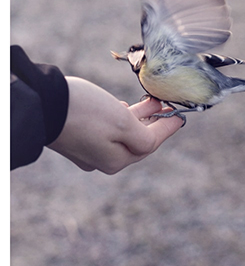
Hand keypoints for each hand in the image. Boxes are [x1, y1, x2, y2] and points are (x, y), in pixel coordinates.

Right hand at [48, 77, 182, 172]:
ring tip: (148, 103)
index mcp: (117, 161)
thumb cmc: (84, 112)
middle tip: (166, 107)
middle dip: (152, 123)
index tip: (181, 116)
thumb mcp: (122, 122)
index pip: (151, 144)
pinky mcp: (76, 139)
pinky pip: (105, 132)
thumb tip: (153, 140)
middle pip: (136, 141)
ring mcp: (88, 152)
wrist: (41, 105)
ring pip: (120, 135)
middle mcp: (103, 162)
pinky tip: (120, 108)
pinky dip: (117, 120)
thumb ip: (144, 136)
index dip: (168, 127)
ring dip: (135, 118)